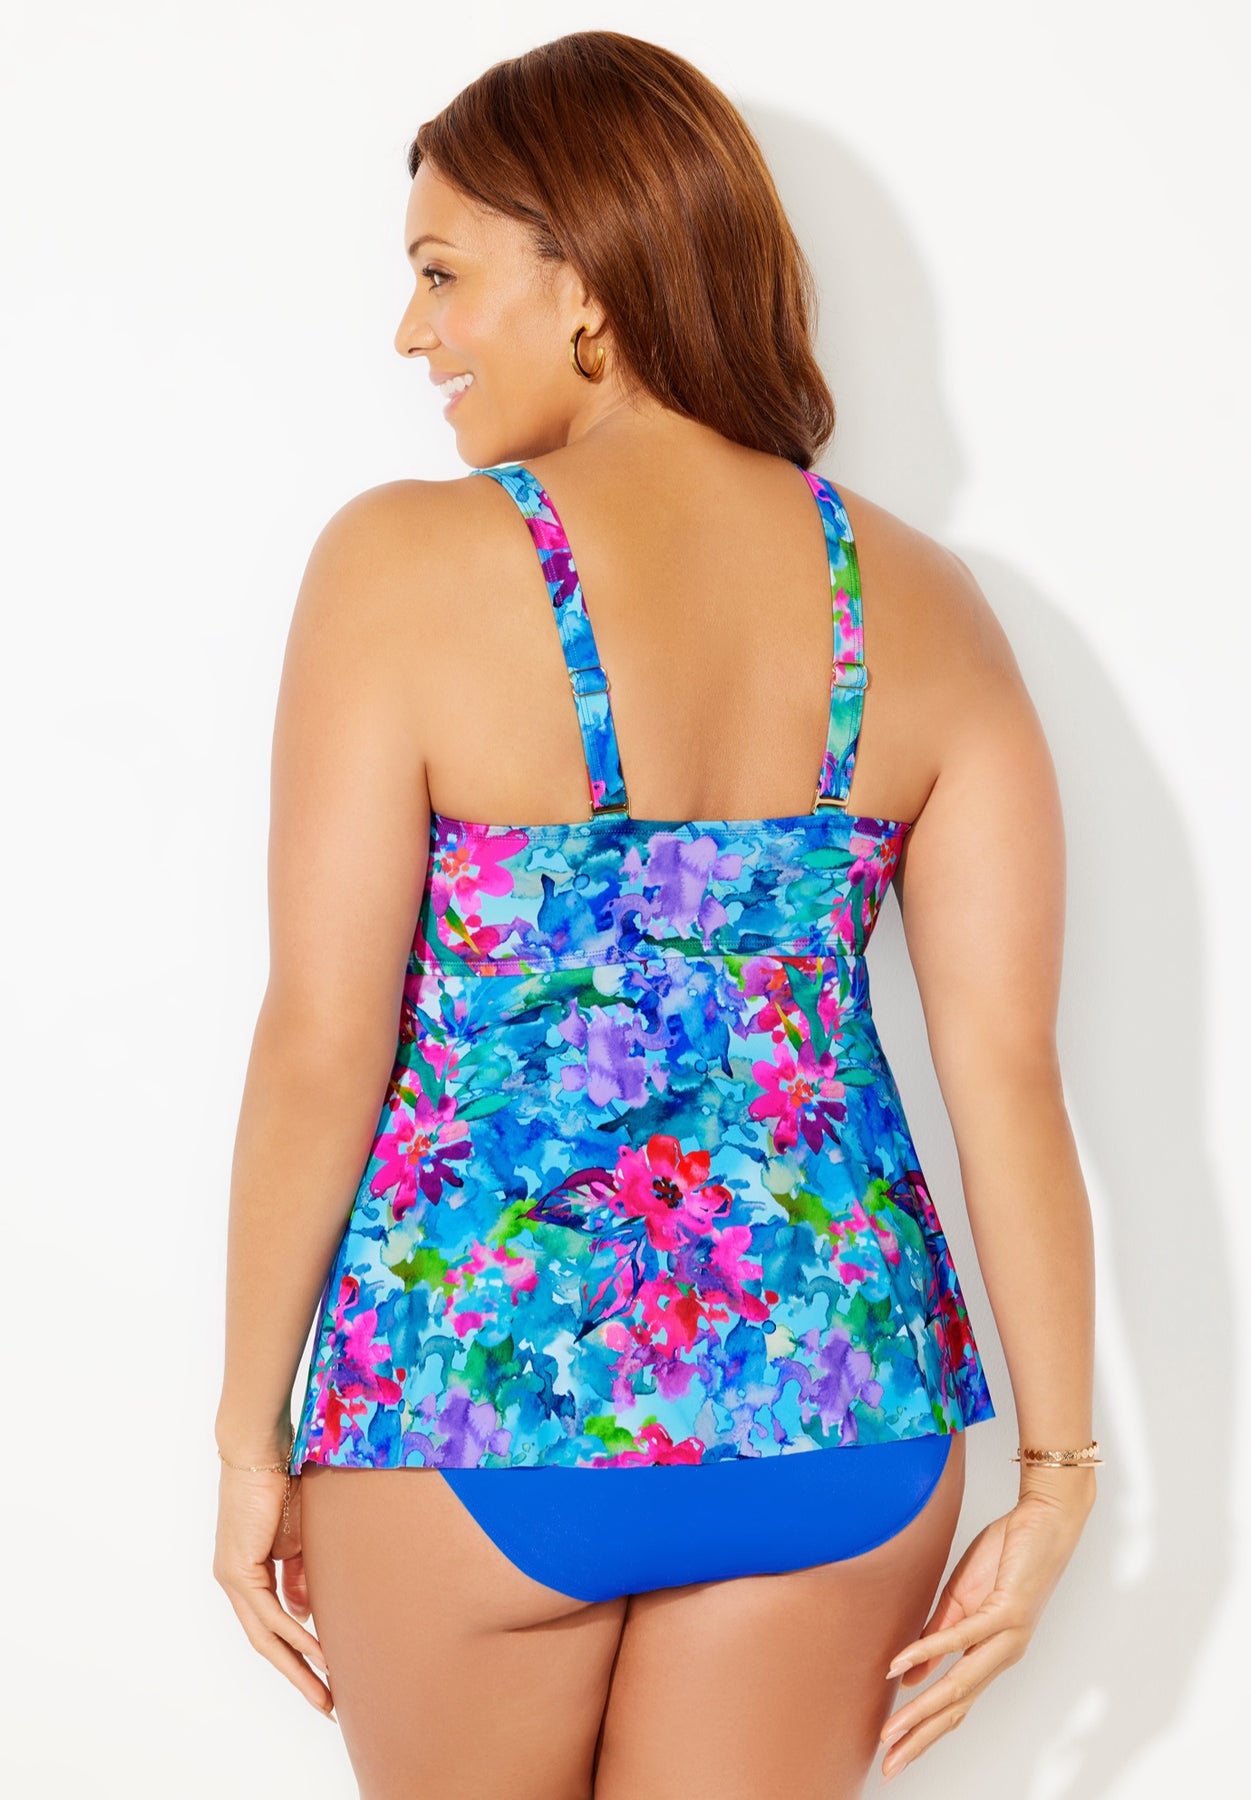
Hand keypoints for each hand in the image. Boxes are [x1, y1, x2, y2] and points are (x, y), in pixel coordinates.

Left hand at [213, 1454, 333, 1718]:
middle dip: (298, 1675)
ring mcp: (233, 1579)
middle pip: (266, 1642)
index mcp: (248, 1574)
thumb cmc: (281, 1485)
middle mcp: (235, 1582)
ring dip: (298, 1667)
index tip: (326, 1673)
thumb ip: (299, 1577)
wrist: (260, 1452)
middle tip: (325, 1703)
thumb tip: (305, 1613)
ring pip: (266, 1636)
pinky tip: (317, 1653)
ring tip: (325, 1693)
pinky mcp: (238, 1571)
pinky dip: (295, 1636)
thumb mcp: (297, 1541)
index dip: (298, 1653)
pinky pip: (269, 1615)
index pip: (273, 1625)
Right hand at [878, 1477, 1095, 1780]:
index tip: (895, 1753)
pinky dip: (929, 1652)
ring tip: (893, 1730)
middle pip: (956, 1707)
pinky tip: (904, 1666)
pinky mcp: (1006, 1611)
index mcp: (990, 1653)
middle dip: (920, 1738)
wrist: (1045, 1520)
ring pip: (960, 1684)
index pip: (955, 1703)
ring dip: (923, 1710)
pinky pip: (962, 1637)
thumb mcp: (962, 1600)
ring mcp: (1006, 1637)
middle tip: (890, 1765)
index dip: (925, 1730)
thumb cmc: (1008, 1554)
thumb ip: (938, 1638)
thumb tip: (910, 1679)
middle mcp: (1001, 1654)